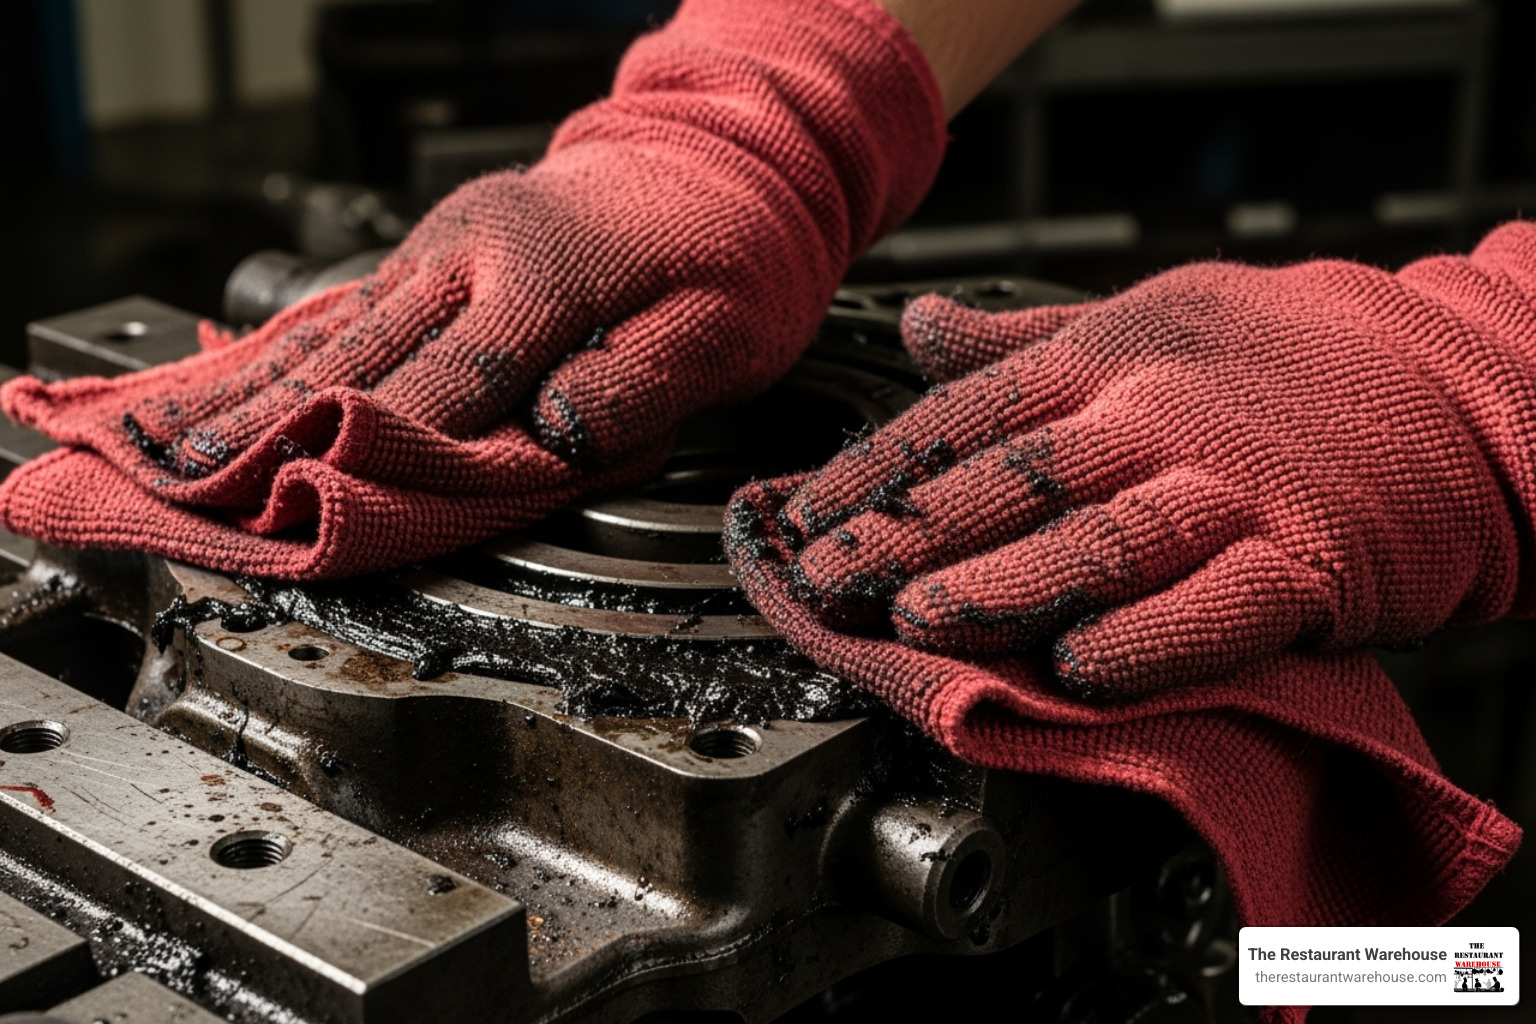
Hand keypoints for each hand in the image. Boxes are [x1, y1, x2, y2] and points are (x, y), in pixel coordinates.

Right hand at [0, 0, 945, 577]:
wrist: (724, 156)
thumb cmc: (732, 252)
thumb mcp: (721, 327)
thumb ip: (633, 386)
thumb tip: (549, 444)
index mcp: (542, 279)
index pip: (448, 386)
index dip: (380, 456)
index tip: (306, 514)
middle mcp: (471, 257)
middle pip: (357, 355)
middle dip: (269, 429)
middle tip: (182, 487)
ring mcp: (441, 249)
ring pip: (331, 328)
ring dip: (248, 390)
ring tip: (166, 442)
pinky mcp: (432, 253)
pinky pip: (345, 306)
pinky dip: (279, 350)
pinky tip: (223, 379)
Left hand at [768, 222, 1535, 697]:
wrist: (1446, 384)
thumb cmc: (1281, 360)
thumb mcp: (1147, 316)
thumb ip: (1023, 342)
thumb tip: (920, 327)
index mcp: (1107, 359)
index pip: (964, 416)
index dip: (871, 470)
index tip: (798, 518)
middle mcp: (1158, 417)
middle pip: (1014, 478)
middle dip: (906, 534)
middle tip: (822, 583)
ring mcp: (1233, 489)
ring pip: (1103, 538)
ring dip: (1004, 582)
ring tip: (917, 619)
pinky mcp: (1308, 561)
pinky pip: (1220, 604)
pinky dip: (1152, 635)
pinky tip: (1080, 664)